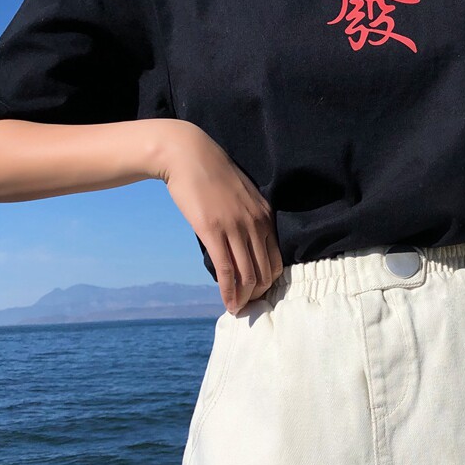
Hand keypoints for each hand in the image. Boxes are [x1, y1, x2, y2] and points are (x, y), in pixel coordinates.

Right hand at [151, 120, 281, 313]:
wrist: (188, 154)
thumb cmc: (212, 174)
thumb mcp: (242, 195)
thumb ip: (250, 218)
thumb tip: (247, 243)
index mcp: (266, 216)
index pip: (276, 260)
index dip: (269, 283)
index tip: (258, 293)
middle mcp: (256, 224)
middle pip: (265, 272)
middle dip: (257, 295)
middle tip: (248, 307)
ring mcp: (236, 228)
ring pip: (247, 275)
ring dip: (243, 298)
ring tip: (237, 310)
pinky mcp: (213, 231)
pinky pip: (227, 270)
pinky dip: (229, 291)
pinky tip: (228, 303)